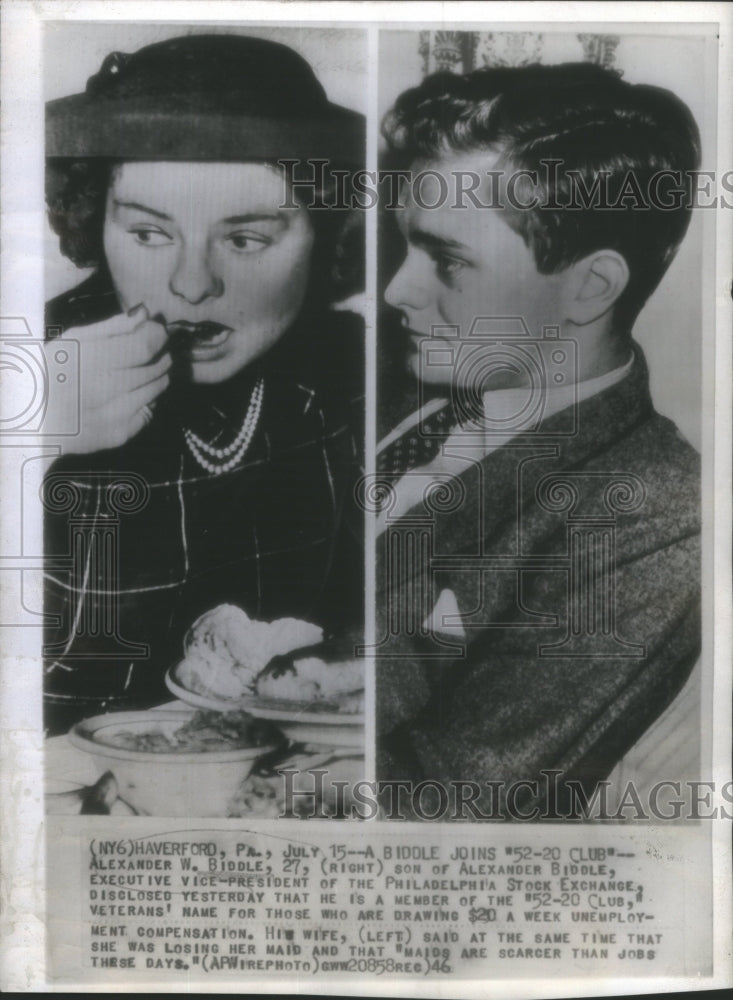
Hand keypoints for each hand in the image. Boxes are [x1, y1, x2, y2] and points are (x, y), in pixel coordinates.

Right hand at [44, 306, 170, 453]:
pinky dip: (146, 401)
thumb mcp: (72, 341)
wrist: (33, 419)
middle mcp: (104, 390)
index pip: (145, 345)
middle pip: (155, 368)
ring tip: (143, 371)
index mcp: (89, 360)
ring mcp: (114, 415)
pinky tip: (128, 395)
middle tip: (154, 352)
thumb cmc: (50, 372)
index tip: (155, 330)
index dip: (157, 335)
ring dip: (157, 377)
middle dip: (160, 356)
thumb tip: (144, 314)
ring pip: (156, 390)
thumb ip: (112, 327)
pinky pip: (147, 412)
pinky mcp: (119, 434)